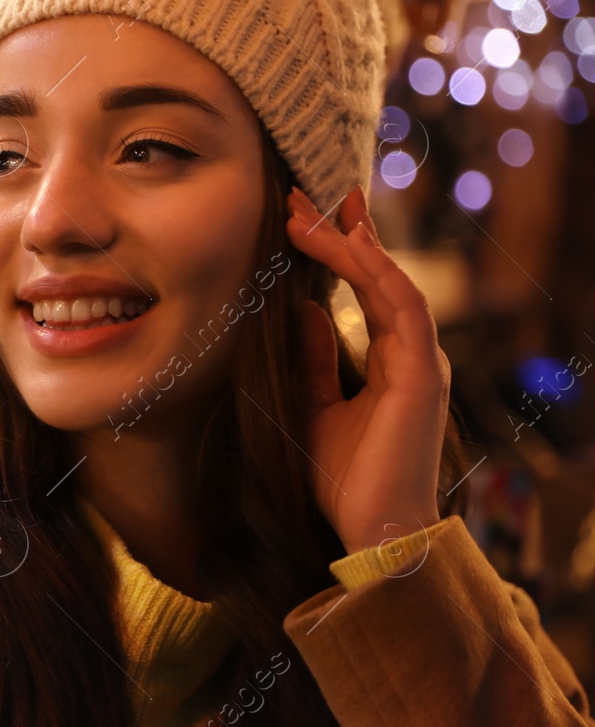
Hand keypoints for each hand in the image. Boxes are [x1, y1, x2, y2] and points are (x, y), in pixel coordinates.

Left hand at [283, 185, 449, 554]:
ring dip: (352, 244)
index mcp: (394, 361)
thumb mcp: (314, 406)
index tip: (306, 216)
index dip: (342, 249)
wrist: (372, 531)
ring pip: (393, 283)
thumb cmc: (345, 479)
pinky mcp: (420, 375)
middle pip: (382, 275)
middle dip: (344, 231)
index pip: (370, 289)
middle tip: (303, 195)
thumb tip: (303, 311)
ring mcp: (422, 363)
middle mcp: (414, 355)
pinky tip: (346, 248)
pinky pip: (403, 309)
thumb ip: (314, 359)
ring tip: (309, 213)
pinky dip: (376, 274)